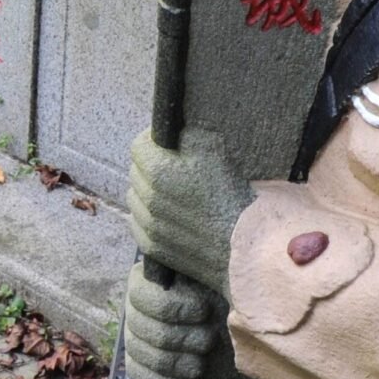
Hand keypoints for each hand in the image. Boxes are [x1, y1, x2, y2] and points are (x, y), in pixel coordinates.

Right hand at [126, 260, 216, 378]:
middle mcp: (131, 311)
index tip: (205, 311)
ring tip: (201, 364)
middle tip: (209, 341)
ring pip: (151, 358)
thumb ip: (196, 272)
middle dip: (185, 340)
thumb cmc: (204, 294)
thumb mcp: (200, 277)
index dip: (178, 308)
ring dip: (182, 364)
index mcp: (142, 282)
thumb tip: (200, 250)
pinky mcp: (136, 366)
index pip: (148, 299)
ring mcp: (131, 340)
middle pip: (152, 333)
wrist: (203, 322)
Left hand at [128, 126, 248, 295]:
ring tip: (173, 193)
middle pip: (136, 171)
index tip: (166, 144)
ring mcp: (148, 224)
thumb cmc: (230, 193)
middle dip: (150, 165)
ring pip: (136, 198)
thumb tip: (173, 132)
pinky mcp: (152, 246)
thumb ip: (186, 134)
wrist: (242, 244)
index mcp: (158, 171)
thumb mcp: (212, 148)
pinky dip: (149, 217)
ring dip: (148, 192)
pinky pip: (139, 223)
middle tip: (173, 168)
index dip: (152, 141)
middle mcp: (147, 198)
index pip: (138, 146)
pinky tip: (169, 215)